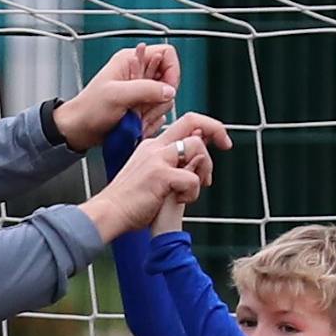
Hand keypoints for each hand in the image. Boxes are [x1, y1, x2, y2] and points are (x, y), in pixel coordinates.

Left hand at [55, 42, 180, 149]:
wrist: (79, 130)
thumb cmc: (89, 109)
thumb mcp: (117, 95)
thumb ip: (146, 90)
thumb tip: (169, 91)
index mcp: (131, 60)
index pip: (166, 54)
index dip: (172, 71)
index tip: (167, 89)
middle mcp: (138, 73)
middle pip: (169, 80)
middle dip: (159, 99)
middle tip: (141, 108)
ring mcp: (140, 91)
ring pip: (164, 100)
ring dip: (152, 113)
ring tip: (133, 118)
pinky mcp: (140, 107)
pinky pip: (157, 113)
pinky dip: (149, 122)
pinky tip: (135, 124)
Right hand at [82, 112, 230, 241]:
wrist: (109, 213)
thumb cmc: (130, 202)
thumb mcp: (153, 177)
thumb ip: (175, 165)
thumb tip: (198, 156)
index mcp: (153, 146)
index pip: (185, 124)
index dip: (207, 128)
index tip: (219, 141)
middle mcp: (155, 147)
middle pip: (192, 121)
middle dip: (216, 129)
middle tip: (227, 145)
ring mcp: (157, 158)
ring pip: (197, 147)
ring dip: (204, 168)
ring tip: (196, 187)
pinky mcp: (160, 174)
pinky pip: (192, 178)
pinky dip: (193, 193)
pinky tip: (180, 200)